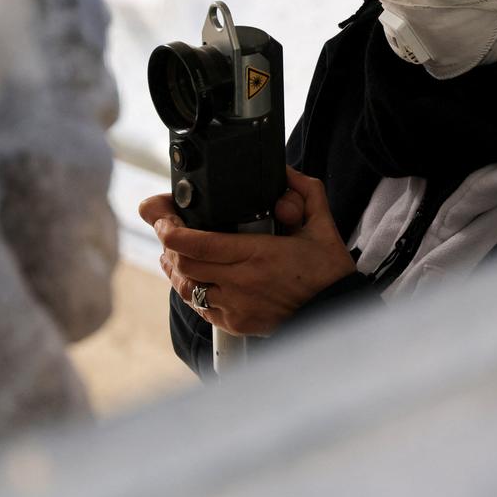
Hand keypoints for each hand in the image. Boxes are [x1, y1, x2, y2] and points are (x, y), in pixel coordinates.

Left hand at [138, 167, 355, 336]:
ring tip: (171, 251)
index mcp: (257, 254)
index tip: (161, 215)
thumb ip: (305, 192)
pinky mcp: (234, 323)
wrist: (335, 314)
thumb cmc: (326, 271)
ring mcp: (235, 306)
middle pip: (182, 263)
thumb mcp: (322, 224)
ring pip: (185, 287)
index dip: (168, 228)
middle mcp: (241, 282)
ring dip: (173, 267)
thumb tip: (284, 173)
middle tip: (165, 227)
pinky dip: (189, 290)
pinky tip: (192, 277)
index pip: (195, 243)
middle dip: (166, 243)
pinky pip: (198, 307)